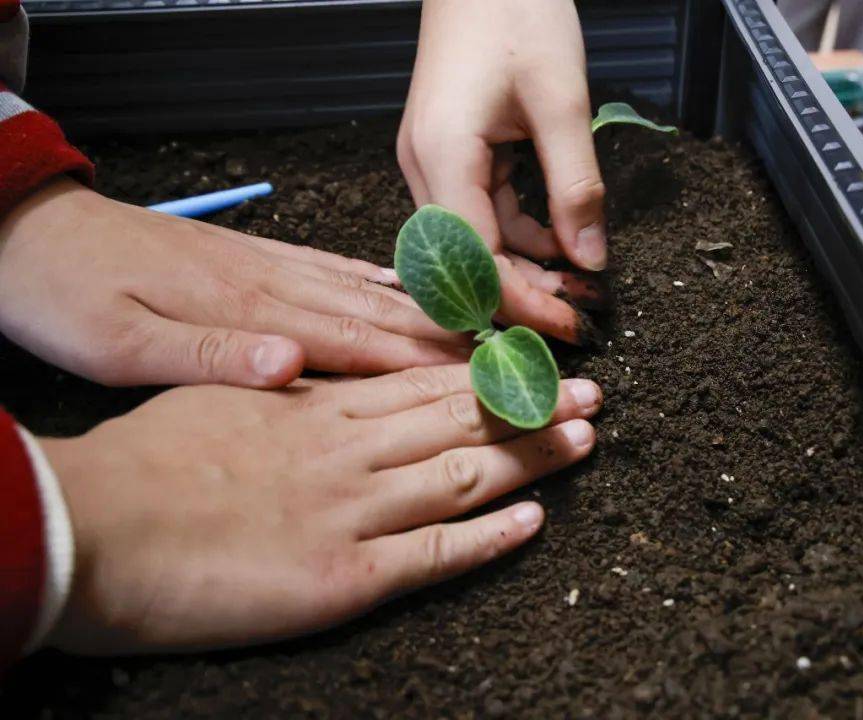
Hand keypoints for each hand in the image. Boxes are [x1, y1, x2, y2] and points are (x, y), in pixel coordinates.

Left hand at [0, 178, 469, 387]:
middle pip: (382, 315)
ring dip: (429, 312)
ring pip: (369, 291)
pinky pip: (337, 272)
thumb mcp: (120, 344)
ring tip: (484, 329)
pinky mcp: (257, 260)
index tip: (486, 380)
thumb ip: (211, 356)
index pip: (360, 342)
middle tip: (509, 355)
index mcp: (251, 312)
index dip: (428, 365)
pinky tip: (408, 294)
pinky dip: (382, 285)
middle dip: (451, 339)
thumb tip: (291, 366)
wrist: (34, 232)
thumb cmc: (70, 297)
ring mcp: (270, 267)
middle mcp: (275, 285)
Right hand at [39, 364, 601, 652]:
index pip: (423, 384)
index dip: (486, 374)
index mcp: (318, 409)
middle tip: (589, 394)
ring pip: (463, 475)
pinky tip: (534, 520)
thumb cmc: (144, 461)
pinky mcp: (345, 576)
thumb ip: (284, 388)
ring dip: (530, 457)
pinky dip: (489, 537)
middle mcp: (350, 452)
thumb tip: (318, 370)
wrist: (95, 526)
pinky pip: (434, 553)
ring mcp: (353, 511)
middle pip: (460, 422)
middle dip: (530, 406)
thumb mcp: (220, 397)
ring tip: (582, 440)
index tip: (531, 364)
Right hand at [397, 0, 605, 343]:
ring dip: (523, 266)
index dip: (522, 302)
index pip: (475, 261)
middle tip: (581, 312)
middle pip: (466, 261)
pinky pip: (479, 211)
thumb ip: (577, 188)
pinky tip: (557, 239)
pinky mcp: (446, 152)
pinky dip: (517, 232)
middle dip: (523, 293)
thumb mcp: (564, 102)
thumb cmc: (520, 11)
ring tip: (577, 280)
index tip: (572, 325)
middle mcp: (423, 166)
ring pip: (473, 241)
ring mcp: (429, 160)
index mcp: (442, 155)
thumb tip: (590, 262)